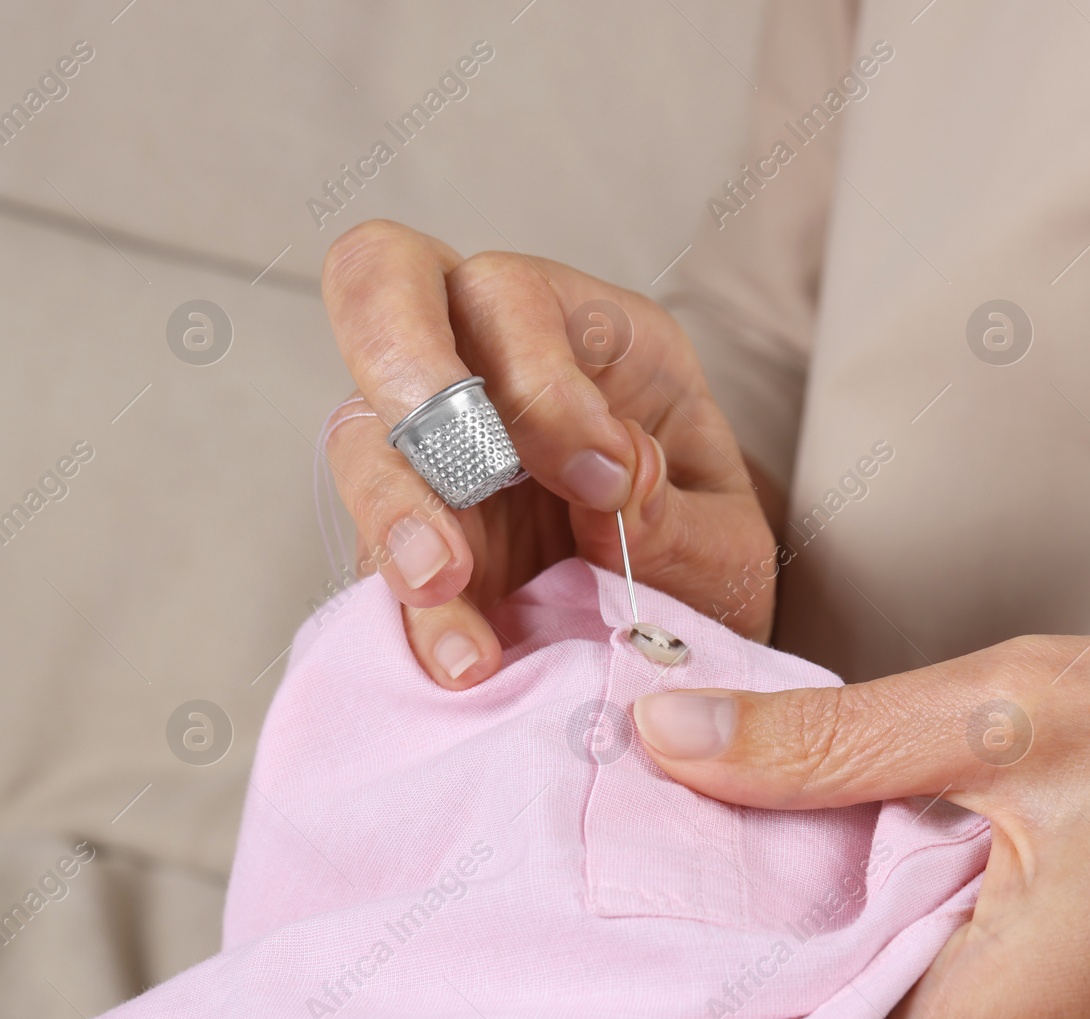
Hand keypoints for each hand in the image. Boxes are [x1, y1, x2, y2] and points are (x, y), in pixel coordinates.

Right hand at [319, 220, 775, 686]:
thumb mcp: (726, 544)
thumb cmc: (706, 566)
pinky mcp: (407, 547)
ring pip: (360, 435)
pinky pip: (372, 562)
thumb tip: (611, 487)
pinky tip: (464, 660)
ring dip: (397, 512)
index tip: (602, 481)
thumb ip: (673, 516)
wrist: (683, 658)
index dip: (537, 378)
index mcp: (592, 335)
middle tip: (469, 471)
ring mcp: (433, 455)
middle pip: (385, 284)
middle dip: (408, 367)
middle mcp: (492, 371)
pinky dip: (410, 612)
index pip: (513, 292)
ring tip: (447, 587)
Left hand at [630, 636, 1089, 1018]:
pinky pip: (919, 998)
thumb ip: (826, 742)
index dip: (681, 1018)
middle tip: (649, 855)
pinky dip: (863, 930)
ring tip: (721, 840)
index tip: (605, 950)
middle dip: (722, 963)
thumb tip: (667, 740)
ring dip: (791, 940)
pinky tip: (829, 851)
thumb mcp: (1009, 710)